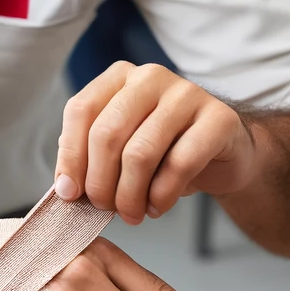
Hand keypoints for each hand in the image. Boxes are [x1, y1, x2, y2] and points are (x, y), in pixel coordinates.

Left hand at [55, 62, 256, 223]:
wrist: (224, 152)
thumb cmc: (165, 148)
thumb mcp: (121, 145)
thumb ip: (90, 155)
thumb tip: (65, 186)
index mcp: (119, 76)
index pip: (80, 110)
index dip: (71, 156)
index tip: (69, 193)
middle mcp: (150, 77)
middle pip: (107, 133)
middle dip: (99, 181)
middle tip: (105, 209)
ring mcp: (186, 94)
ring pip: (140, 153)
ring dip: (129, 195)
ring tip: (131, 214)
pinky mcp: (218, 119)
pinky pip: (179, 165)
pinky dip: (161, 196)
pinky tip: (157, 207)